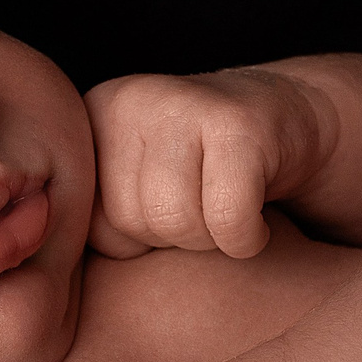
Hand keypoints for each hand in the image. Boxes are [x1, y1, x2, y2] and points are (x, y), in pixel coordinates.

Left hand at [85, 68, 334, 258]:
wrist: (287, 116)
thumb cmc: (203, 168)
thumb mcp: (133, 183)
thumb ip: (97, 215)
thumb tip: (74, 262)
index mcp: (94, 116)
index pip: (93, 224)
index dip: (138, 237)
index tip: (169, 203)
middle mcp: (130, 100)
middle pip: (133, 222)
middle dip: (175, 236)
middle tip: (205, 204)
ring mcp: (183, 104)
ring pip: (176, 222)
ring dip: (211, 239)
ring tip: (226, 206)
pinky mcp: (238, 124)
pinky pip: (228, 220)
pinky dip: (248, 239)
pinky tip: (256, 215)